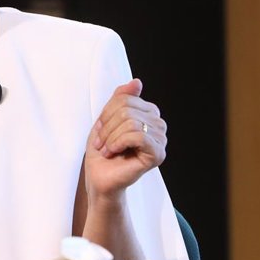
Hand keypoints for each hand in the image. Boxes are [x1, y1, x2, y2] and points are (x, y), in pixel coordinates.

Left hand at [84, 78, 166, 202]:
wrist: (99, 178)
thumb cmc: (102, 151)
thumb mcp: (106, 119)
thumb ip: (121, 99)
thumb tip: (137, 82)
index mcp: (148, 114)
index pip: (126, 98)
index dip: (107, 113)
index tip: (101, 130)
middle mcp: (158, 125)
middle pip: (128, 109)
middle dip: (108, 127)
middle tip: (102, 143)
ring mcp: (160, 140)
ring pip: (131, 122)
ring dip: (111, 137)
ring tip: (107, 149)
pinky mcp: (158, 154)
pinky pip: (138, 136)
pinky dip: (119, 143)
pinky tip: (114, 152)